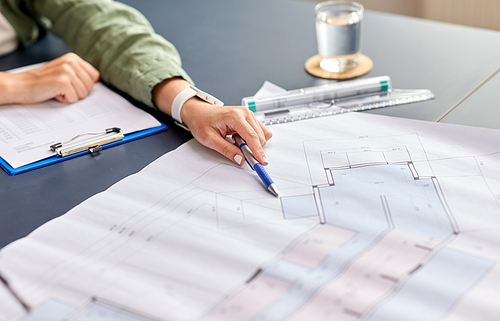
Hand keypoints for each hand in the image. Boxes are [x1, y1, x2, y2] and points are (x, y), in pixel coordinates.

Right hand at [0, 53, 99, 104]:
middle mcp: (71, 62)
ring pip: (84, 94)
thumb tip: (98, 79)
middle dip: (77, 91)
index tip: (71, 84)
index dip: (84, 84)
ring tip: (57, 89)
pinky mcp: (62, 82)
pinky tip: (53, 93)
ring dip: (70, 96)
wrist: (21, 85)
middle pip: (90, 86)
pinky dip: (64, 100)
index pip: (95, 76)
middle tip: (61, 87)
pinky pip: (74, 99)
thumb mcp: (63, 72)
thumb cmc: (42, 81)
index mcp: (73, 58)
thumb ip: (80, 73)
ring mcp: (67, 71)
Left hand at [153, 78, 271, 164]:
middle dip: (254, 149)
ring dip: (254, 144)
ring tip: (237, 143)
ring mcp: (248, 114)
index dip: (258, 151)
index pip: (251, 136)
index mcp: (235, 116)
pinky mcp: (249, 118)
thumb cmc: (201, 121)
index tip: (261, 162)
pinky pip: (260, 131)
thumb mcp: (210, 139)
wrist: (198, 112)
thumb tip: (240, 159)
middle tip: (241, 154)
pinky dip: (254, 139)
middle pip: (259, 136)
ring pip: (262, 134)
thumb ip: (227, 150)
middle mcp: (244, 113)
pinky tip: (241, 139)